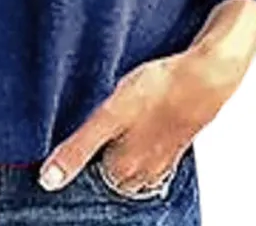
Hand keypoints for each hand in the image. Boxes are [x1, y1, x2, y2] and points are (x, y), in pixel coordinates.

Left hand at [37, 0, 255, 193]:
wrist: (206, 75)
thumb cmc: (160, 90)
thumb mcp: (110, 116)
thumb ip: (79, 148)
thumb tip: (49, 179)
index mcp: (124, 171)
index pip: (89, 177)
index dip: (75, 156)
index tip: (67, 137)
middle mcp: (144, 171)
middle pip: (109, 171)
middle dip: (97, 152)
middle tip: (91, 122)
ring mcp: (162, 156)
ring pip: (129, 158)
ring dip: (119, 142)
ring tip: (112, 117)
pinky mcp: (174, 138)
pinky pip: (148, 143)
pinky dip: (139, 132)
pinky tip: (138, 114)